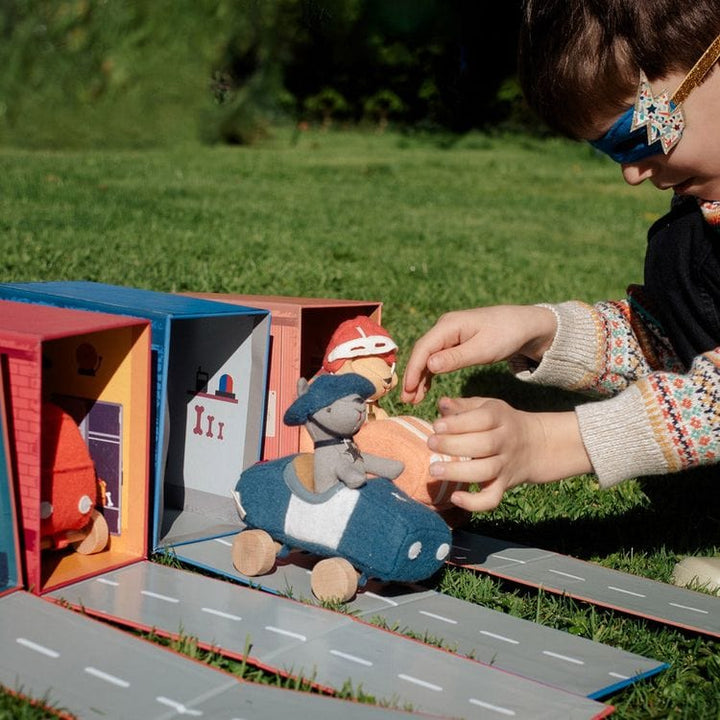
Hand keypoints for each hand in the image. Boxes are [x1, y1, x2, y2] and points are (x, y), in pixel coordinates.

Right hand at [401, 305, 556, 403]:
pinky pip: (437, 359)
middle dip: (413, 377)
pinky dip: (430, 374)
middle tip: (407, 400)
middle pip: (422, 353)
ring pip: (427, 357)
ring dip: (420, 378)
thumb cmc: (506, 335)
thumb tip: (429, 365)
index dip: (413, 370)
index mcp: (449, 325)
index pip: (423, 349)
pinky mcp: (454, 342)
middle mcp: (445, 327)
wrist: (524, 325)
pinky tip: (426, 389)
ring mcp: (449, 334)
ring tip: (414, 399)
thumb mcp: (483, 349)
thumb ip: (456, 358)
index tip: (408, 390)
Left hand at [426, 397, 591, 511]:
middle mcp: (506, 441)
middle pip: (483, 445)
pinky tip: (455, 497)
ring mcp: (506, 465)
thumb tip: (442, 403)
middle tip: (430, 444)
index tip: (437, 426)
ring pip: (486, 471)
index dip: (458, 423)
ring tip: (434, 469)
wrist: (535, 445)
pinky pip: (492, 498)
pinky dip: (474, 503)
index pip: (482, 419)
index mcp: (500, 417)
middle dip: (454, 445)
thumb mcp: (485, 407)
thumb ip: (463, 406)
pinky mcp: (503, 485)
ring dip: (458, 472)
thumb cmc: (498, 423)